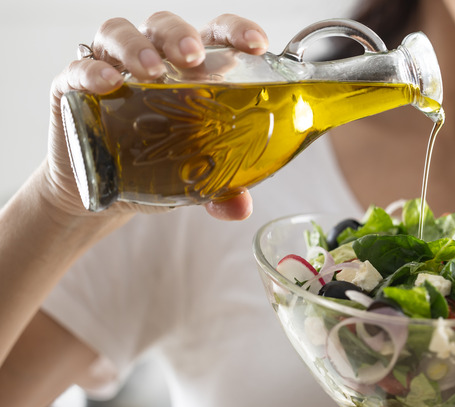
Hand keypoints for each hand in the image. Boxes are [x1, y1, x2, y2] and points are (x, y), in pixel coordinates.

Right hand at [45, 12, 268, 220]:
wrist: (101, 193)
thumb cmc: (157, 169)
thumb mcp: (195, 181)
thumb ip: (221, 192)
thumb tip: (240, 208)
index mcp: (192, 71)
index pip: (217, 35)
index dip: (237, 31)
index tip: (257, 43)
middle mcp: (153, 60)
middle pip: (165, 26)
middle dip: (181, 35)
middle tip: (194, 57)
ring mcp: (111, 69)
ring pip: (119, 34)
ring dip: (137, 46)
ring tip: (152, 71)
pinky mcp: (73, 87)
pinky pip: (78, 67)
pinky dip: (91, 71)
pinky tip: (107, 83)